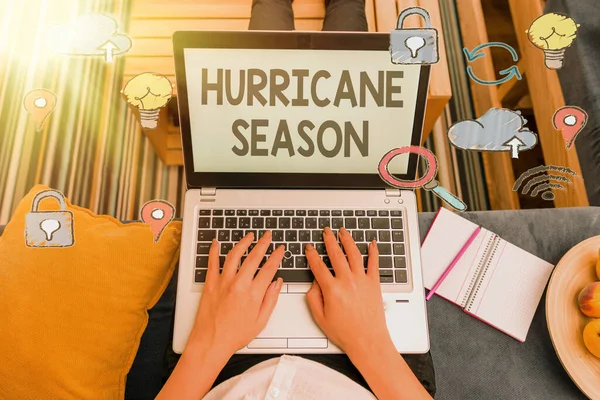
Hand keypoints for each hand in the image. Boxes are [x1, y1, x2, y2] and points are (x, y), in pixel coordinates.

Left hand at [187, 232, 284, 355]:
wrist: (211, 342)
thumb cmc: (234, 336)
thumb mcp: (260, 321)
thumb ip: (271, 300)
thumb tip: (277, 283)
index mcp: (254, 294)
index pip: (269, 268)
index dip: (276, 256)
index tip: (280, 249)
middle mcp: (239, 284)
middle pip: (254, 257)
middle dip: (263, 243)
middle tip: (267, 236)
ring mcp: (223, 282)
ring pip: (234, 255)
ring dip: (243, 243)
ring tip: (249, 236)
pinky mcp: (210, 284)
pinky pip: (212, 262)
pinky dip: (214, 250)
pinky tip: (216, 242)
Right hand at [305, 227, 391, 355]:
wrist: (368, 341)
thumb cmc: (345, 333)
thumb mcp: (320, 318)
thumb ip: (313, 298)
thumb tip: (314, 283)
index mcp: (332, 290)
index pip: (318, 266)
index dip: (311, 254)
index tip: (309, 247)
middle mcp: (347, 281)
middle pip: (336, 254)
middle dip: (329, 240)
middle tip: (326, 231)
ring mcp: (362, 280)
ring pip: (354, 254)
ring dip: (348, 240)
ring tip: (343, 231)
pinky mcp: (374, 284)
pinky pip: (374, 263)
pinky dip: (373, 252)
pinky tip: (372, 243)